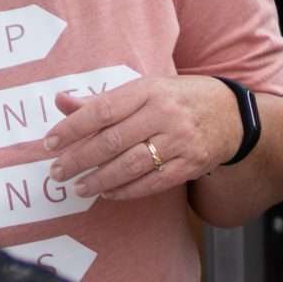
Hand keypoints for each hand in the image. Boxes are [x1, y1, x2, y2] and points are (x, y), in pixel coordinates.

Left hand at [45, 76, 239, 201]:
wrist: (233, 114)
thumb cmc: (180, 99)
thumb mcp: (146, 89)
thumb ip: (103, 99)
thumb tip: (60, 102)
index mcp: (150, 90)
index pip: (102, 110)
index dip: (72, 128)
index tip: (49, 143)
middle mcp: (166, 114)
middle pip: (113, 141)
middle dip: (79, 159)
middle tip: (57, 171)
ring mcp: (181, 140)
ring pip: (131, 164)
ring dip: (100, 179)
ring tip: (78, 187)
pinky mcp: (191, 164)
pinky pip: (153, 181)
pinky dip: (127, 190)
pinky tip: (108, 192)